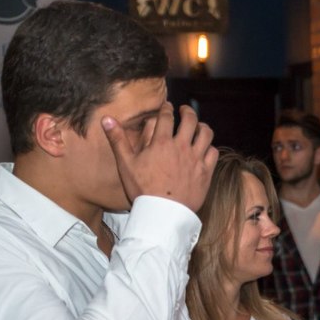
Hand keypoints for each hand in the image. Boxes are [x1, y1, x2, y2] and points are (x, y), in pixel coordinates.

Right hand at [101, 102, 217, 211]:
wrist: (163, 213)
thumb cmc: (142, 189)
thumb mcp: (126, 163)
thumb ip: (117, 139)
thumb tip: (106, 119)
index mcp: (162, 143)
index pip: (166, 117)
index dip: (166, 108)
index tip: (167, 106)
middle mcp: (182, 147)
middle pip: (190, 120)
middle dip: (188, 112)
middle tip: (185, 110)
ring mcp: (196, 159)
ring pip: (206, 134)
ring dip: (203, 127)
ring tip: (199, 126)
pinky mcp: (206, 172)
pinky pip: (213, 153)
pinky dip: (210, 148)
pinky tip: (206, 149)